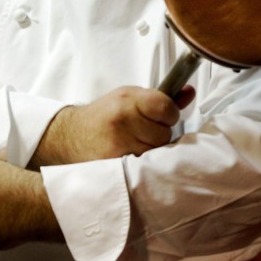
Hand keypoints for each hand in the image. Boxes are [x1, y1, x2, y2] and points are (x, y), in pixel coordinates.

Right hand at [30, 85, 194, 167]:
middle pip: (164, 135)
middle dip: (158, 135)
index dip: (168, 114)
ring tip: (134, 145)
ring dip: (150, 152)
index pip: (166, 108)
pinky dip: (141, 165)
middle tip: (142, 133)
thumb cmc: (105, 114)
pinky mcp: (113, 166)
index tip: (160, 117)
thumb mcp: (130, 97)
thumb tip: (190, 92)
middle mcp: (122, 120)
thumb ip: (161, 98)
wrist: (70, 136)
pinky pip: (142, 168)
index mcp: (128, 99)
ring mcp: (117, 145)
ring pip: (155, 154)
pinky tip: (129, 157)